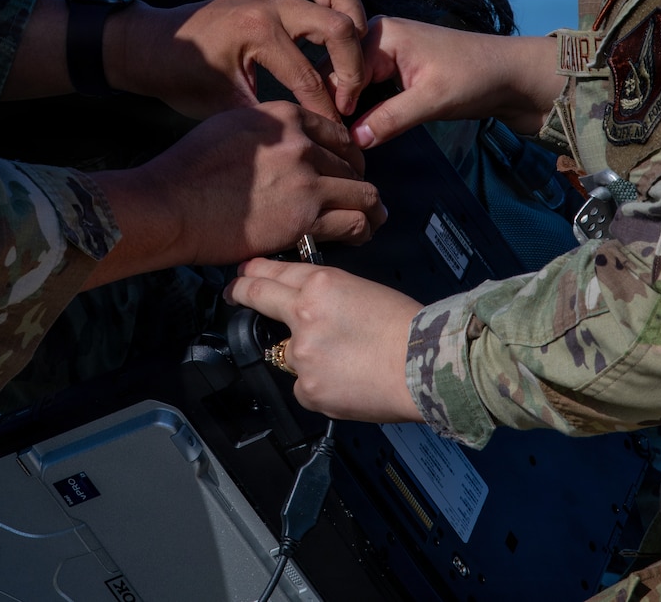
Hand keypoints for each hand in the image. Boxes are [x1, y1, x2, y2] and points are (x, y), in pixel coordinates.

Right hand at [82, 102, 386, 287]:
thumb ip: (265, 131)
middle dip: (356, 183)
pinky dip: (360, 230)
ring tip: (367, 221)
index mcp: (282, 117)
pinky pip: (354, 221)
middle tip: (356, 201)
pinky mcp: (305, 216)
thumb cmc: (186, 171)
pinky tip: (357, 237)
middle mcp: (300, 143)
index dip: (345, 155)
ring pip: (364, 192)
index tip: (344, 171)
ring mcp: (305, 179)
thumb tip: (281, 143)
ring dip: (368, 208)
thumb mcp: (228, 127)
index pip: (336, 132)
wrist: (169, 205)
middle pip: (352, 163)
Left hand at [113, 0, 369, 121]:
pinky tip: (331, 16)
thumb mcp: (224, 107)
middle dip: (352, 69)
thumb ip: (269, 118)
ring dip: (353, 18)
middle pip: (340, 27)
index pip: (310, 79)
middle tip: (346, 98)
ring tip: (348, 54)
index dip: (327, 113)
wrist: (154, 44)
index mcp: (259, 33)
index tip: (336, 136)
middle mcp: (272, 2)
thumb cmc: (183, 78)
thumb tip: (309, 138)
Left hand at [225, 259, 422, 423]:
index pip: (273, 273)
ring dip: (306, 357)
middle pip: (259, 298)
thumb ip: (326, 296)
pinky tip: (348, 382)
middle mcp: (304, 315)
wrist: (426, 366)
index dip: (253, 272)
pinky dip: (320, 386)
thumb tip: (308, 307)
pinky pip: (304, 388)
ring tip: (345, 361)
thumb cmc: (408, 329)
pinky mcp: (309, 389)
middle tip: (235, 293)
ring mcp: (302, 355)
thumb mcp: (362, 291)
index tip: (243, 273)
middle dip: (242, 293)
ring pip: (288, 354)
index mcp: (321, 285)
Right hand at [351, 18, 561, 147]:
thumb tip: (352, 140)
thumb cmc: (476, 77)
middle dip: (335, 105)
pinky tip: (359, 128)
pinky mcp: (397, 67)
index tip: (330, 136)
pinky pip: (368, 86)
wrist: (513, 74)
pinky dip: (363, 105)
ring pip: (353, 81)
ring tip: (340, 138)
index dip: (332, 103)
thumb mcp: (431, 100)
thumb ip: (390, 118)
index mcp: (381, 34)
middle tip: (331, 140)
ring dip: (348, 107)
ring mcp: (387, 51)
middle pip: (341, 73)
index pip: (339, 70)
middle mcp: (378, 37)